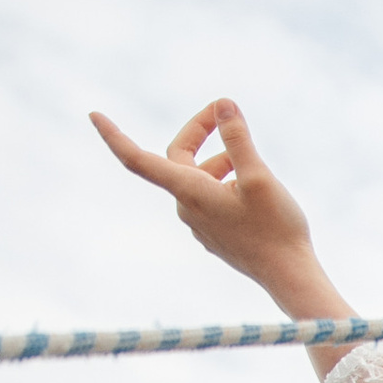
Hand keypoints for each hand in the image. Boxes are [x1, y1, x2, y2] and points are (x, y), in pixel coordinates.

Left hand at [89, 98, 352, 334]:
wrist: (289, 275)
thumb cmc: (276, 228)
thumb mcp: (260, 176)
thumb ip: (238, 139)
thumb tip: (224, 107)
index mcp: (189, 191)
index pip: (137, 159)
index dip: (113, 135)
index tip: (93, 115)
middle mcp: (186, 208)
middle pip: (179, 158)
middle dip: (202, 134)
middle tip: (228, 113)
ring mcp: (199, 224)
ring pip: (199, 178)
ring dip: (222, 162)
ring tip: (255, 167)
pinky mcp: (214, 235)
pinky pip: (210, 198)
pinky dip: (226, 183)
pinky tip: (255, 191)